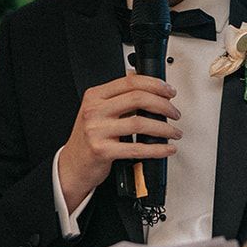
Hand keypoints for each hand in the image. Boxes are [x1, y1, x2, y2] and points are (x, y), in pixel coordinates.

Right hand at [58, 72, 181, 209]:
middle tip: (174, 113)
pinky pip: (137, 148)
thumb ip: (118, 97)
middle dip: (163, 105)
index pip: (130, 81)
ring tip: (174, 132)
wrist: (72, 165)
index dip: (155, 84)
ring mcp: (97, 131)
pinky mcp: (102, 151)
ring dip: (164, 128)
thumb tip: (147, 84)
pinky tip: (166, 148)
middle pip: (137, 98)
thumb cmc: (89, 138)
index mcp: (95, 96)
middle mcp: (94, 111)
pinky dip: (157, 149)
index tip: (169, 91)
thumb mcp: (97, 111)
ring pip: (140, 123)